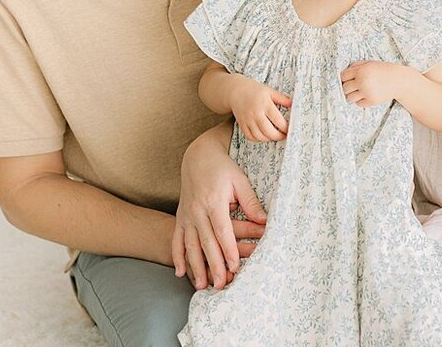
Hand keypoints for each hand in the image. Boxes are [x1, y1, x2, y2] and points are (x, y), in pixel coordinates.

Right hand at [172, 126, 266, 289]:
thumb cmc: (222, 168)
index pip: (222, 231)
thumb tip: (264, 220)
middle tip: (219, 285)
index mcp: (213, 201)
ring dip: (195, 266)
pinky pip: (176, 240)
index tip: (234, 267)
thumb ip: (250, 201)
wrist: (197, 156)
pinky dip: (177, 257)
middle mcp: (197, 210)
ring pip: (190, 245)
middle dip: (213, 265)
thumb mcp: (240, 180)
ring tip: (201, 285)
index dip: (228, 250)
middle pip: (206, 242)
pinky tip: (180, 273)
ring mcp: (187, 215)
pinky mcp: (180, 217)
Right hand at [229, 75, 291, 141]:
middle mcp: (256, 113)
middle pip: (269, 131)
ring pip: (259, 136)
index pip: (278, 120)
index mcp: (265, 104)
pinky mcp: (242, 124)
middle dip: (279, 136)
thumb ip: (282, 98)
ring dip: (269, 139)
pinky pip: (250, 137)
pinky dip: (258, 139)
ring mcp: (248, 120)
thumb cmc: (253, 90)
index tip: (290, 129)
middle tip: (284, 135)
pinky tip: (264, 136)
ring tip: (275, 136)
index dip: (285, 128)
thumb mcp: (269, 91)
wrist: (235, 90)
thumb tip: (294, 104)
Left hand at [340, 61, 403, 106]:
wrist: (399, 81)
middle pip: (345, 88)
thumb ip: (356, 66)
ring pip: (350, 98)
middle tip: (355, 85)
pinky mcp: (372, 101)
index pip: (343, 76)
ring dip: (353, 94)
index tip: (349, 78)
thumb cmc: (383, 70)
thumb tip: (343, 74)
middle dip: (348, 87)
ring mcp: (367, 92)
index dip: (345, 77)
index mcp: (361, 71)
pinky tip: (366, 95)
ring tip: (359, 91)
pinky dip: (360, 100)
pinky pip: (358, 103)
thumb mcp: (369, 63)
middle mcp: (362, 82)